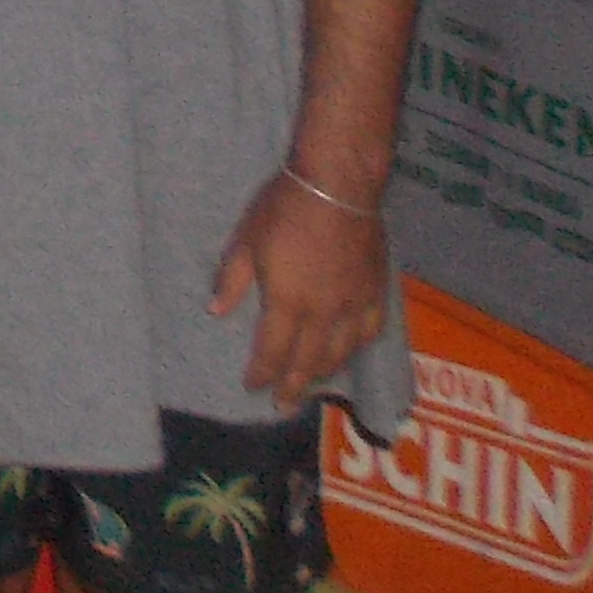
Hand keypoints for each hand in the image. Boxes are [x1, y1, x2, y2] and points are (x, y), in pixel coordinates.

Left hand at [214, 167, 394, 408]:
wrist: (338, 186)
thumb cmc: (284, 209)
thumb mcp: (246, 240)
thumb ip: (233, 279)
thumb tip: (216, 311)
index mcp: (288, 302)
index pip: (273, 350)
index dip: (261, 373)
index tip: (252, 387)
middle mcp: (324, 312)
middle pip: (309, 361)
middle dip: (294, 385)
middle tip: (283, 405)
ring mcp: (354, 304)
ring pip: (341, 352)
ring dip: (324, 372)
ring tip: (313, 385)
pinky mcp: (377, 291)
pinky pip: (371, 331)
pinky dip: (358, 348)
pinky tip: (351, 352)